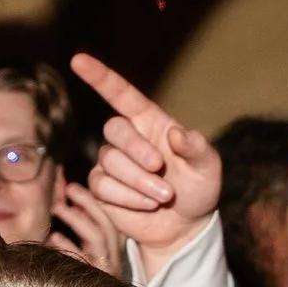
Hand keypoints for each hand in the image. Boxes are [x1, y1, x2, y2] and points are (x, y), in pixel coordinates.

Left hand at [50, 180, 125, 275]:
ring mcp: (106, 271)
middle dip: (89, 203)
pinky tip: (53, 239)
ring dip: (78, 220)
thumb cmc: (85, 281)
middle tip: (68, 188)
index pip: (109, 219)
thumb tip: (64, 192)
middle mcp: (114, 259)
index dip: (94, 201)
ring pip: (98, 239)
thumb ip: (80, 223)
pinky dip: (68, 248)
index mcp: (114, 250)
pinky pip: (83, 263)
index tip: (75, 186)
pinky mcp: (95, 284)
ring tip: (57, 208)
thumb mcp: (88, 251)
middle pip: (107, 224)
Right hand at [72, 53, 221, 262]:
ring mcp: (111, 163)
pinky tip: (147, 205)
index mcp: (150, 122)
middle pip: (114, 129)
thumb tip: (177, 133)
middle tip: (160, 169)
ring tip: (163, 197)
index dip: (100, 77)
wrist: (184, 226)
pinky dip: (129, 198)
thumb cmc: (198, 188)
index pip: (120, 94)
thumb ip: (197, 148)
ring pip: (109, 162)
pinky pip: (103, 186)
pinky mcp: (102, 188)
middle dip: (136, 150)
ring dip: (139, 182)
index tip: (79, 60)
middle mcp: (128, 138)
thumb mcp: (209, 167)